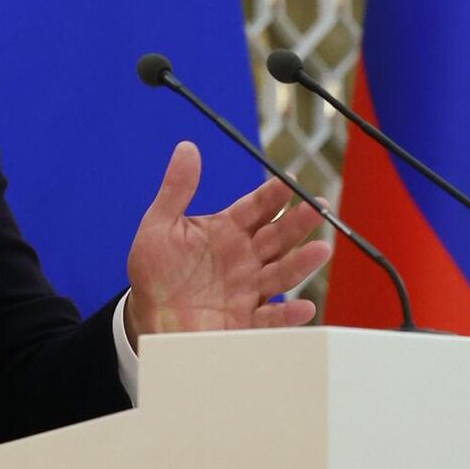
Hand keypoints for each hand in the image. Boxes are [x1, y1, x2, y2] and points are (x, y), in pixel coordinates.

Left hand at [124, 141, 330, 344]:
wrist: (148, 318)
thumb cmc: (155, 272)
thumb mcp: (159, 227)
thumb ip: (176, 189)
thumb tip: (186, 147)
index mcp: (228, 230)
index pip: (257, 207)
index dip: (273, 194)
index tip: (289, 181)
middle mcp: (245, 258)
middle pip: (277, 236)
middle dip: (298, 221)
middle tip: (317, 206)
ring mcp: (249, 289)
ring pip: (282, 273)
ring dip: (302, 262)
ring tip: (321, 249)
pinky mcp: (246, 321)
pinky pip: (271, 318)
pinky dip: (288, 315)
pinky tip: (304, 307)